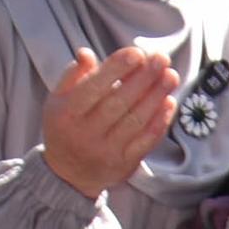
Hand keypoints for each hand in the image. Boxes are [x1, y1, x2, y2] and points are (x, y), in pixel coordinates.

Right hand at [41, 43, 181, 199]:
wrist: (67, 175)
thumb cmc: (66, 127)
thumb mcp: (58, 100)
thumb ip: (72, 75)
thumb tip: (86, 53)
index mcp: (66, 114)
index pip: (93, 87)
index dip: (116, 68)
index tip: (137, 53)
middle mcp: (85, 134)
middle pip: (119, 102)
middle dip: (144, 78)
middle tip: (161, 59)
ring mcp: (106, 151)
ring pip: (136, 120)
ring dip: (156, 96)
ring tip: (171, 76)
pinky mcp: (124, 165)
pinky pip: (146, 141)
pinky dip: (160, 121)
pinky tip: (169, 102)